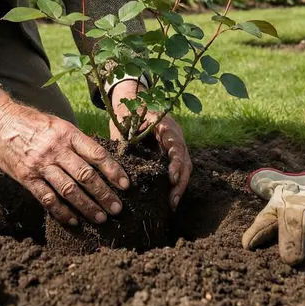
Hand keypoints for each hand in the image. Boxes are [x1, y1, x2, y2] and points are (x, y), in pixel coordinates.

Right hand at [0, 88, 129, 225]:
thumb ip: (74, 141)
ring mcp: (41, 164)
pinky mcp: (26, 176)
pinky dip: (62, 211)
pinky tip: (73, 220)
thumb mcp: (57, 124)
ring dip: (87, 206)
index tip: (125, 185)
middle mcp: (56, 149)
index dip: (113, 170)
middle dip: (104, 194)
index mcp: (67, 133)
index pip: (96, 154)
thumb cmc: (31, 122)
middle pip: (86, 175)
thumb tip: (97, 159)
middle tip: (117, 208)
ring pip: (69, 190)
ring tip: (100, 218)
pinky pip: (47, 198)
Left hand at [109, 80, 191, 209]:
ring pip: (184, 167)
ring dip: (179, 186)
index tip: (171, 178)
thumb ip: (125, 137)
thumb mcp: (126, 121)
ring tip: (172, 205)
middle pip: (184, 160)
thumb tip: (119, 158)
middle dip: (180, 182)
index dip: (175, 162)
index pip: (176, 145)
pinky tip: (170, 199)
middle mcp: (175, 135)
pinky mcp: (171, 153)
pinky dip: (175, 183)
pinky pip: (178, 169)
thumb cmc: (129, 111)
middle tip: (172, 201)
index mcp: (165, 125)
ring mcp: (175, 144)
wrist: (134, 101)